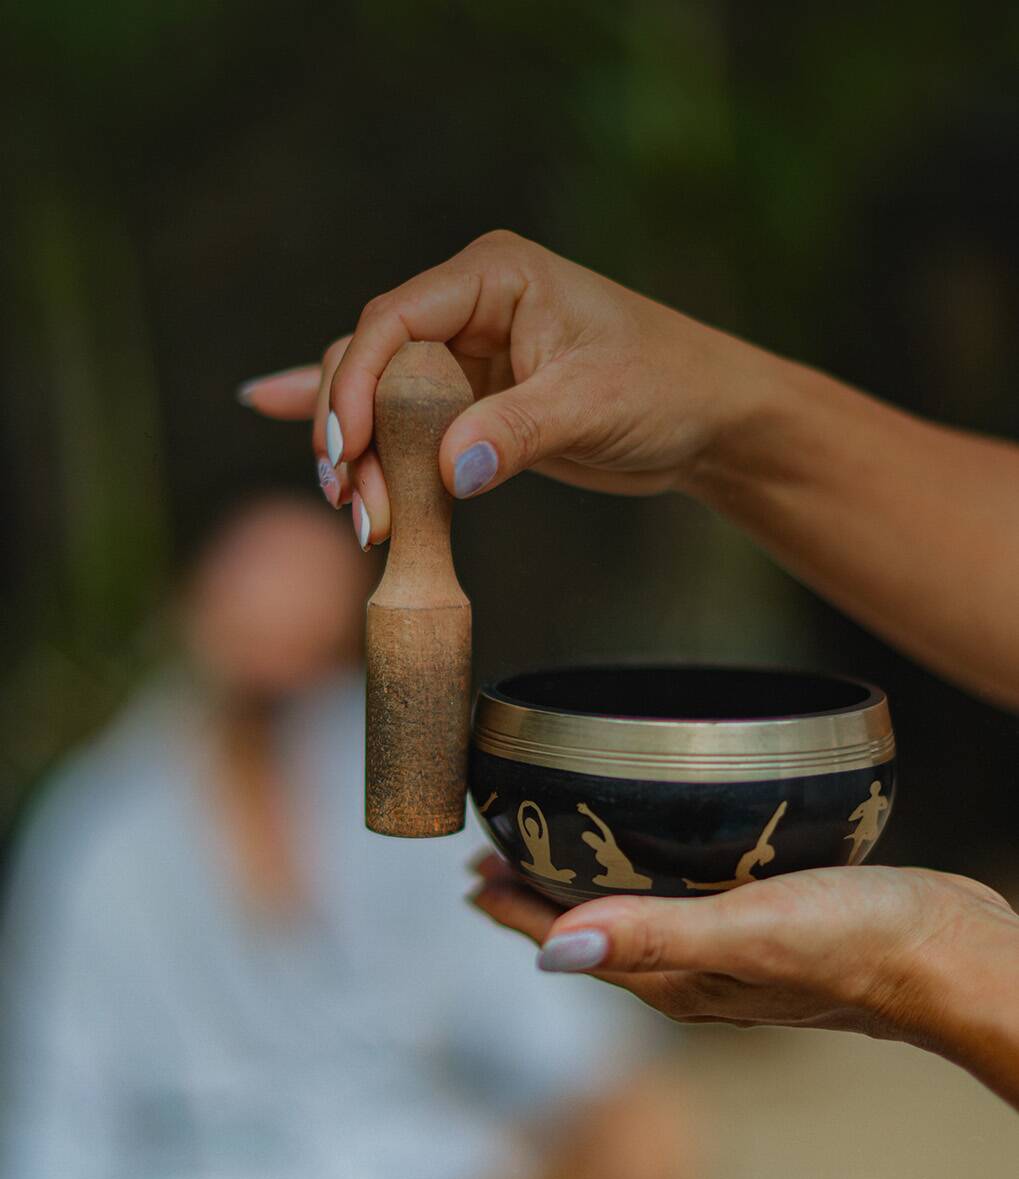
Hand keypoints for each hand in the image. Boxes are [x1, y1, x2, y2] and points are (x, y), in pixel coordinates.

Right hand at [237, 230, 770, 546]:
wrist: (706, 419)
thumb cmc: (666, 386)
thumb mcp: (594, 404)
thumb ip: (517, 432)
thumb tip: (449, 471)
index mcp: (493, 276)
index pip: (394, 321)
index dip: (354, 385)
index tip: (343, 452)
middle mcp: (466, 306)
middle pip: (370, 361)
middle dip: (349, 434)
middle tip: (353, 508)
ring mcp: (462, 353)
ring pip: (375, 395)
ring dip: (355, 455)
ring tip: (358, 519)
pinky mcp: (467, 399)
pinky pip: (392, 409)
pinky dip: (345, 418)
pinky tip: (266, 404)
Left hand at [470, 856, 1018, 1104]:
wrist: (950, 955)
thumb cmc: (859, 947)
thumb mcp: (748, 931)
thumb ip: (653, 935)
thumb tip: (550, 948)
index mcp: (674, 980)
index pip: (566, 943)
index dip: (512, 909)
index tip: (468, 871)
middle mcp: (692, 974)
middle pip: (591, 930)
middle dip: (537, 896)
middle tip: (494, 852)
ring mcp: (729, 953)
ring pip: (635, 916)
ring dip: (590, 885)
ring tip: (559, 851)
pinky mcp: (766, 925)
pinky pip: (683, 901)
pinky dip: (649, 875)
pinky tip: (660, 850)